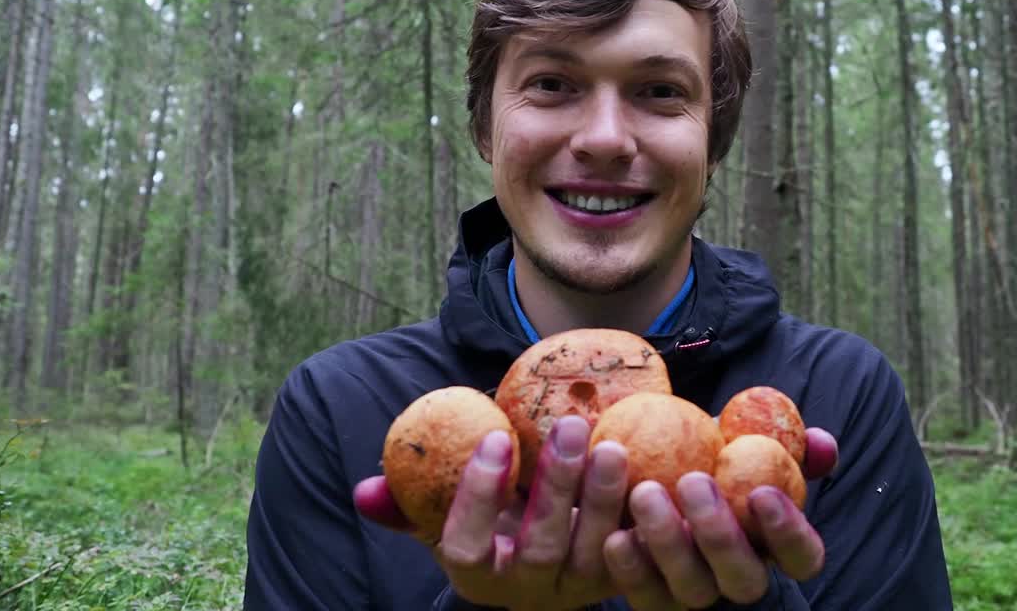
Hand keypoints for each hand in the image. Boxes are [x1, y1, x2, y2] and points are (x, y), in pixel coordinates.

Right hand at [354, 416, 627, 610]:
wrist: (545, 554)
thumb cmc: (489, 520)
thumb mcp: (443, 514)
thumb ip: (406, 502)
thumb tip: (365, 489)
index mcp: (477, 576)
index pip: (467, 547)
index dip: (479, 495)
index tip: (496, 436)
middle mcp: (527, 592)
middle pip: (540, 546)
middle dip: (555, 485)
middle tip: (568, 424)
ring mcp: (577, 589)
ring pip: (592, 550)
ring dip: (603, 496)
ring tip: (612, 442)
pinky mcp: (618, 577)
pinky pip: (634, 552)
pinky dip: (642, 515)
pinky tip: (651, 470)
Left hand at [601, 427, 838, 609]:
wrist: (646, 468)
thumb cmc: (706, 454)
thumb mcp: (741, 439)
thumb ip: (784, 440)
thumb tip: (821, 443)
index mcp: (771, 544)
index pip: (802, 556)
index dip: (790, 532)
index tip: (763, 491)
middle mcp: (738, 577)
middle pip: (744, 579)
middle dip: (721, 534)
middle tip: (692, 481)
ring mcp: (696, 593)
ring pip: (694, 590)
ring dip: (670, 543)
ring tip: (645, 492)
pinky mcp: (654, 600)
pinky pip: (647, 598)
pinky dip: (632, 570)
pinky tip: (617, 535)